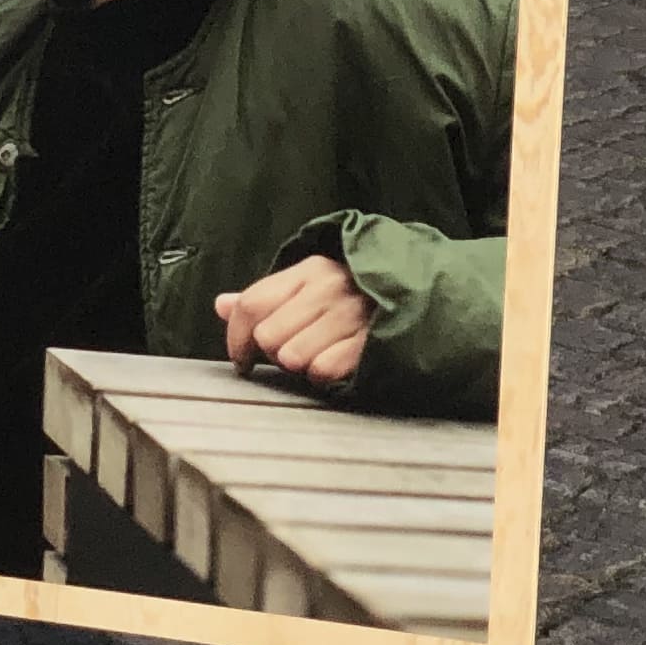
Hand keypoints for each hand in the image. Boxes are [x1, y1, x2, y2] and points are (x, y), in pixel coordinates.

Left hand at [218, 254, 372, 388]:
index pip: (251, 304)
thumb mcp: (312, 285)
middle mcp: (329, 288)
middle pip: (268, 336)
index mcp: (309, 270)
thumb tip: (221, 305)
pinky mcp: (372, 342)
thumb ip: (267, 297)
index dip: (236, 338)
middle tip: (295, 350)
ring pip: (291, 357)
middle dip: (274, 352)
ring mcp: (353, 314)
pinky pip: (322, 371)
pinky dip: (325, 375)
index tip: (241, 359)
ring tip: (319, 353)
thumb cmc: (358, 295)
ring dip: (301, 364)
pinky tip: (338, 362)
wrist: (424, 296)